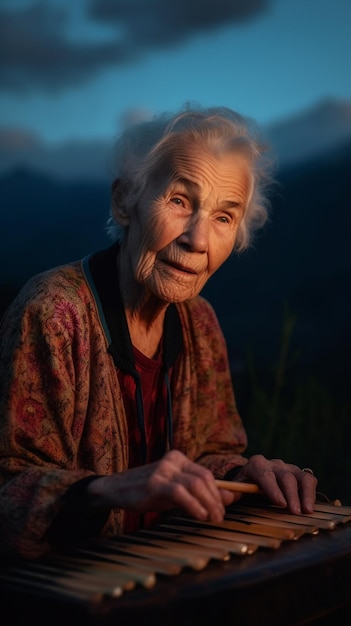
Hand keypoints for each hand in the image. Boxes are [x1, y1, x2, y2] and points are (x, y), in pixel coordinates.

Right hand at [87, 449, 230, 522]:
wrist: (117, 489)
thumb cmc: (148, 491)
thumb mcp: (176, 491)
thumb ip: (199, 493)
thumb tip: (229, 498)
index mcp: (179, 459)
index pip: (206, 474)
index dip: (218, 492)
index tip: (224, 509)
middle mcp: (172, 461)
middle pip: (204, 478)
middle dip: (216, 500)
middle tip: (220, 517)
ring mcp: (163, 470)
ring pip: (195, 484)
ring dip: (208, 504)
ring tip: (213, 518)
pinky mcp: (154, 483)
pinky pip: (180, 493)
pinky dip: (193, 505)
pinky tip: (200, 516)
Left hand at [232, 454, 317, 513]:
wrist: (253, 476)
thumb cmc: (244, 485)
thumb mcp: (236, 487)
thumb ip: (231, 491)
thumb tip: (224, 496)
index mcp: (256, 464)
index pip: (265, 475)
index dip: (273, 489)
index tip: (280, 503)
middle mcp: (274, 464)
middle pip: (285, 477)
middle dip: (290, 495)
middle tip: (294, 512)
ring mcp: (288, 468)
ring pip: (300, 477)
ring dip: (305, 494)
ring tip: (307, 511)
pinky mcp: (299, 474)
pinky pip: (309, 480)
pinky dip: (311, 493)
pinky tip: (310, 507)